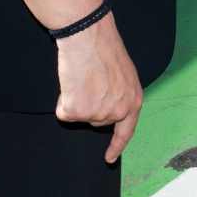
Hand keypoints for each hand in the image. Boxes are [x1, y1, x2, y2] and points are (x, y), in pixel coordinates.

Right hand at [55, 12, 143, 163]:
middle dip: (88, 105)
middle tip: (89, 81)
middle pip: (96, 121)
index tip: (109, 158)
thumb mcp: (124, 74)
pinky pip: (63, 112)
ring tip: (82, 77)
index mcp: (134, 100)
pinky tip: (71, 81)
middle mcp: (119, 111)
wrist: (90, 37)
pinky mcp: (78, 112)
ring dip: (75, 99)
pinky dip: (63, 100)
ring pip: (78, 116)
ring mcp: (98, 114)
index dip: (117, 145)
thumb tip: (110, 104)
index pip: (126, 130)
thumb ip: (120, 94)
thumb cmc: (105, 49)